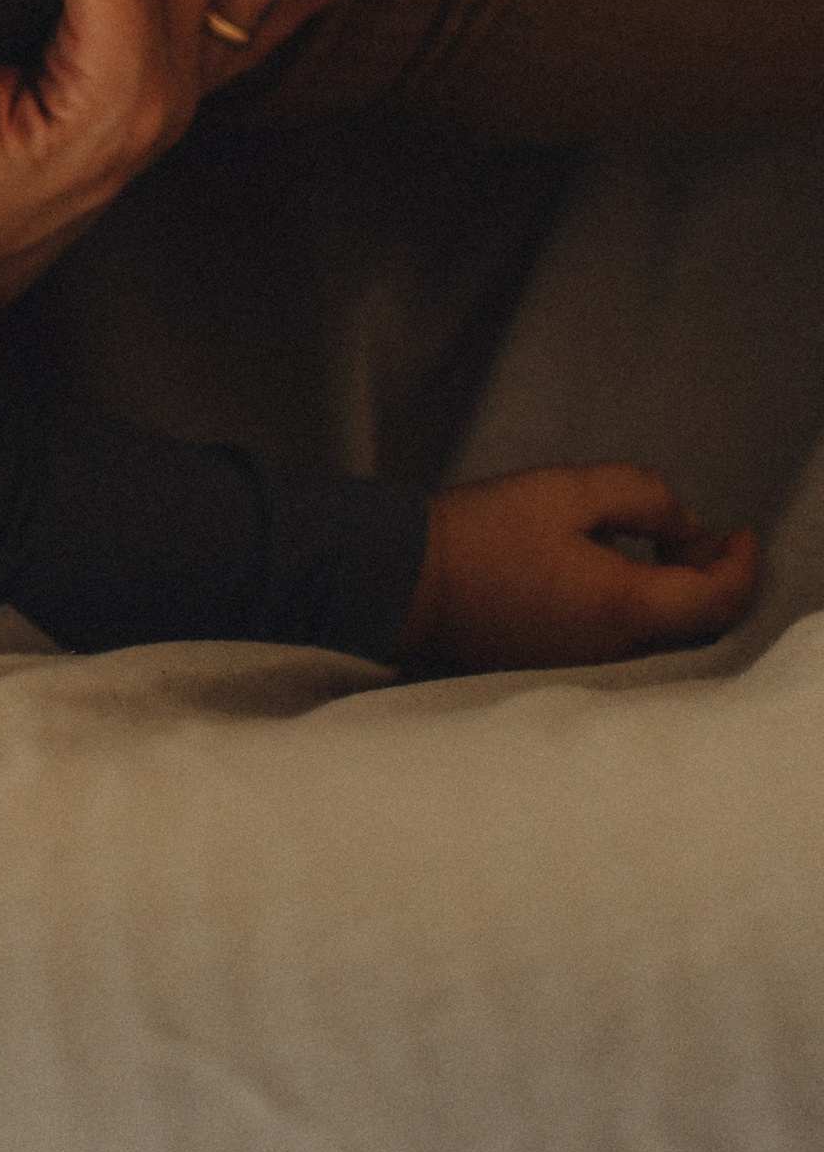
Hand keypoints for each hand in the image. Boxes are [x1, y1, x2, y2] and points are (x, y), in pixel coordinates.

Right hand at [402, 468, 759, 671]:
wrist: (408, 581)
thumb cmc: (483, 533)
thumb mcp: (565, 490)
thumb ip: (639, 496)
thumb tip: (681, 523)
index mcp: (623, 607)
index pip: (716, 600)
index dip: (742, 565)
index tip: (743, 532)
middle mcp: (616, 649)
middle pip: (698, 624)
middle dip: (715, 575)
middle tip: (710, 533)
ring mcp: (588, 662)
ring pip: (665, 633)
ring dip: (681, 589)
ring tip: (668, 543)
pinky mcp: (562, 661)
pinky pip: (629, 638)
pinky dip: (647, 603)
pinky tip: (622, 567)